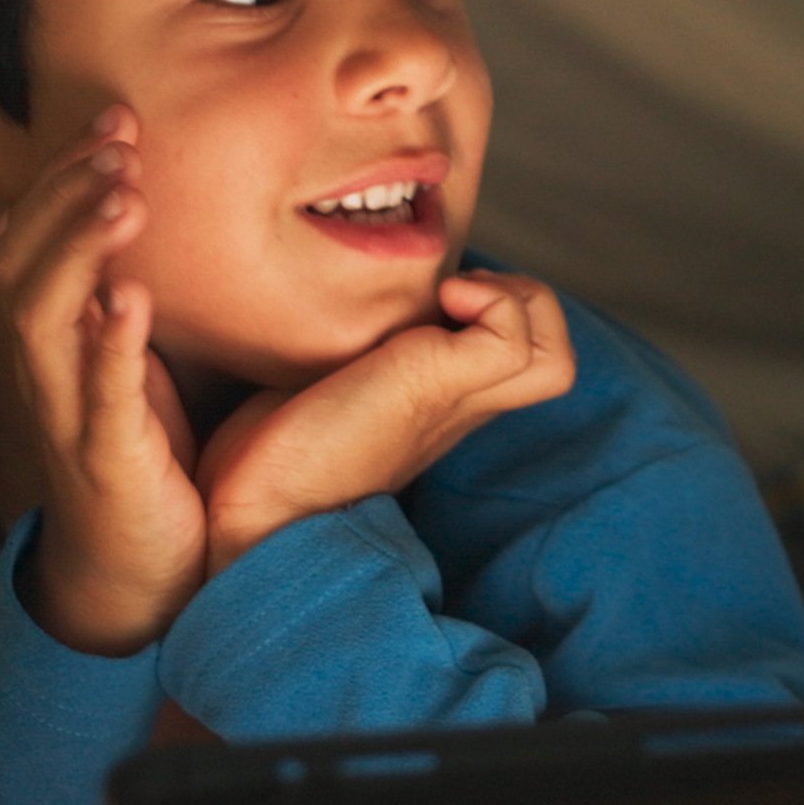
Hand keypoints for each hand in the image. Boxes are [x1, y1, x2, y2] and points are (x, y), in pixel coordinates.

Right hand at [0, 107, 203, 656]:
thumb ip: (124, 291)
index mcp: (54, 337)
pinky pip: (99, 396)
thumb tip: (146, 207)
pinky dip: (110, 344)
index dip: (65, 173)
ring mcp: (70, 413)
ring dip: (80, 248)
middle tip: (118, 138)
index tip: (115, 118)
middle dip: (67, 191)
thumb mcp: (130, 358)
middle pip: (26, 261)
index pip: (34, 236)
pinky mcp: (106, 461)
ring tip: (125, 194)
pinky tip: (133, 299)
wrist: (136, 574)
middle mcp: (48, 366)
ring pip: (45, 317)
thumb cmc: (140, 456)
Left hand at [195, 269, 575, 560]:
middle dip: (524, 301)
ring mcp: (454, 402)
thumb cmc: (265, 460)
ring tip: (456, 295)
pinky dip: (495, 302)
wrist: (250, 514)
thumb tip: (326, 315)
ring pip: (552, 352)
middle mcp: (458, 408)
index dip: (498, 313)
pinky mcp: (435, 386)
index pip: (517, 364)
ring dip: (519, 300)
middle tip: (456, 290)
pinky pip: (514, 337)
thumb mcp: (317, 393)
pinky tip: (441, 301)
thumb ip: (343, 363)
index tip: (439, 295)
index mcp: (437, 409)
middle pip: (553, 359)